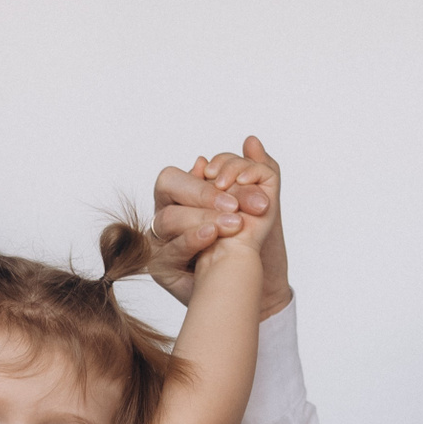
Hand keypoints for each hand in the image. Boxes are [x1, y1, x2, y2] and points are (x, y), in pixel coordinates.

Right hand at [150, 136, 290, 319]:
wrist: (254, 282)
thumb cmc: (250, 243)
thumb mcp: (260, 204)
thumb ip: (258, 171)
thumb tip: (252, 141)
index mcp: (184, 194)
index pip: (179, 173)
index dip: (204, 178)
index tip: (234, 183)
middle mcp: (167, 213)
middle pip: (166, 187)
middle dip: (202, 194)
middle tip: (234, 206)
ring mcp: (161, 240)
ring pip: (167, 218)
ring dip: (202, 217)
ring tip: (233, 224)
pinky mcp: (163, 267)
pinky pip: (168, 250)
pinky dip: (192, 240)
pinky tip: (213, 235)